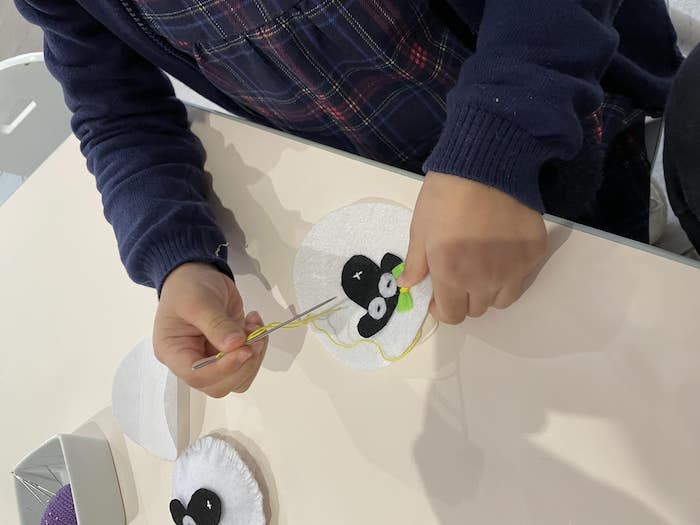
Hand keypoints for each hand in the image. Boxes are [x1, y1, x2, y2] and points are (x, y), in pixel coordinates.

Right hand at [153, 262, 266, 396]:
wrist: (198, 273)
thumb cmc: (189, 286)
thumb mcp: (199, 301)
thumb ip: (216, 324)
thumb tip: (235, 345)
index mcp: (173, 352)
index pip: (197, 376)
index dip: (223, 368)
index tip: (245, 349)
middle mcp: (191, 362)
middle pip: (220, 385)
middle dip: (243, 364)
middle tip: (255, 336)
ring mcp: (212, 359)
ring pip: (238, 379)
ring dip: (254, 357)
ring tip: (254, 327)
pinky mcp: (229, 352)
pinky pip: (248, 363)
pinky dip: (258, 348)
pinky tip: (254, 325)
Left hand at [398, 172, 546, 321]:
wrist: (486, 164)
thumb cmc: (445, 195)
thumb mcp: (420, 228)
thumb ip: (416, 263)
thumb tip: (408, 284)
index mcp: (451, 275)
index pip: (452, 315)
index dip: (442, 309)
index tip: (438, 295)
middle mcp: (484, 279)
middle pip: (477, 309)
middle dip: (464, 298)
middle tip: (458, 275)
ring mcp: (513, 268)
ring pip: (502, 299)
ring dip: (489, 291)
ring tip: (481, 268)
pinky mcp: (533, 253)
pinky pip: (521, 277)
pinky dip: (511, 272)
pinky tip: (501, 250)